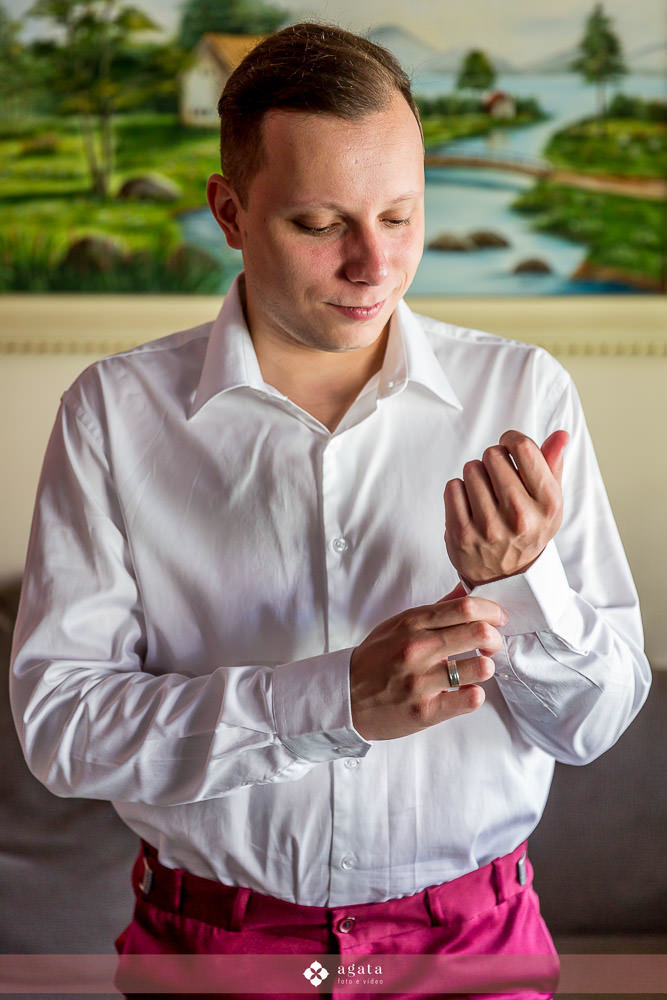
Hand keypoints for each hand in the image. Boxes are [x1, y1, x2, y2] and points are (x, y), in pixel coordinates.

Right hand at [349, 582, 504, 740]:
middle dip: (494, 638)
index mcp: (412, 624)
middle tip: (490, 644)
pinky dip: (473, 694)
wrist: (345, 698)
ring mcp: (421, 682)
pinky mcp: (425, 711)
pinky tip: (463, 692)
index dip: (492, 610)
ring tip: (474, 670)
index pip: (465, 607)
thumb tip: (465, 589)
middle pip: (479, 633)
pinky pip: (470, 699)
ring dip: (485, 667)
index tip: (498, 617)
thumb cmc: (374, 660)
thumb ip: (436, 610)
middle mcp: (417, 649)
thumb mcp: (399, 625)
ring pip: (480, 667)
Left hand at [443, 429, 568, 587]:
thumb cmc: (527, 528)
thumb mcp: (548, 501)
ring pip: (471, 469)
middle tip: (497, 478)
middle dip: (492, 460)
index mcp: (548, 503)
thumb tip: (560, 434)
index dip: (511, 439)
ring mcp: (489, 527)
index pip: (522, 447)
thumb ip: (553, 465)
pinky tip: (470, 506)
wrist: (506, 576)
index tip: (509, 448)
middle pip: (493, 455)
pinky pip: (453, 487)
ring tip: (485, 494)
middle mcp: (521, 516)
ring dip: (475, 475)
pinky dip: (458, 491)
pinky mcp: (461, 534)